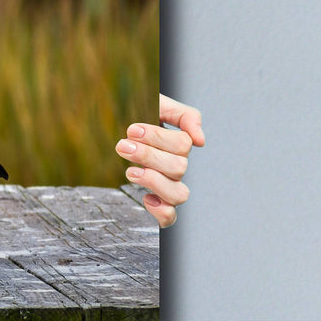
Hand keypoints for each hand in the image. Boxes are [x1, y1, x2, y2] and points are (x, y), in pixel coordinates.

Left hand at [116, 94, 203, 227]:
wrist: (120, 119)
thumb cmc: (141, 112)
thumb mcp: (161, 103)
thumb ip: (184, 115)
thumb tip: (200, 141)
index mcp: (179, 144)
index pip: (182, 145)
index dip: (157, 138)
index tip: (132, 130)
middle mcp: (177, 166)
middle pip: (179, 168)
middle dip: (148, 156)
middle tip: (123, 145)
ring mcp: (168, 184)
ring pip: (179, 195)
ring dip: (154, 182)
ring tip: (130, 172)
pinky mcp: (157, 200)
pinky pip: (170, 217)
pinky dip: (162, 212)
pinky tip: (145, 198)